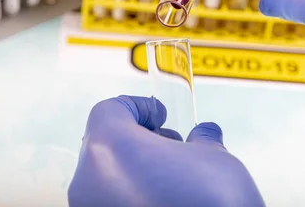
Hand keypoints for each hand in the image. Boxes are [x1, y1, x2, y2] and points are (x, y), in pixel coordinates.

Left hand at [68, 96, 263, 206]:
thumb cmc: (212, 205)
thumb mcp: (217, 162)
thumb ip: (202, 141)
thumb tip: (205, 135)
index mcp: (108, 146)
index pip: (109, 110)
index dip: (138, 106)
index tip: (161, 114)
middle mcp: (87, 179)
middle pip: (105, 143)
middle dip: (139, 139)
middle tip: (171, 145)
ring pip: (104, 176)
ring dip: (134, 169)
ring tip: (173, 178)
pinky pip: (108, 202)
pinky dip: (129, 195)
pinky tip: (163, 200)